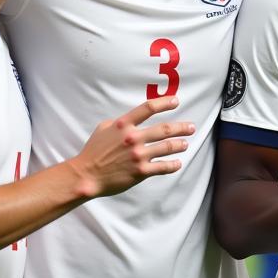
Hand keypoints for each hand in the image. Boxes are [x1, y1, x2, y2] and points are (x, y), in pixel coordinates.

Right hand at [72, 96, 195, 197]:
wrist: (87, 175)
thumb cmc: (93, 151)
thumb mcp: (103, 129)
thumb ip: (120, 122)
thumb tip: (133, 118)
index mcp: (123, 124)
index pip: (148, 108)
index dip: (165, 103)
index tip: (176, 101)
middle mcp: (133, 138)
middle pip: (164, 129)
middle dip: (182, 127)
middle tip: (191, 127)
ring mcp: (138, 155)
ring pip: (167, 147)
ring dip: (180, 144)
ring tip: (185, 143)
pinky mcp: (141, 171)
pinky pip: (163, 167)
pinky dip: (174, 165)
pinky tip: (178, 163)